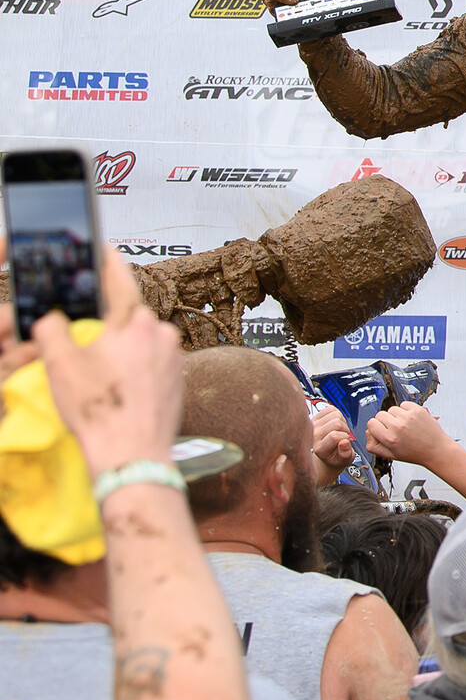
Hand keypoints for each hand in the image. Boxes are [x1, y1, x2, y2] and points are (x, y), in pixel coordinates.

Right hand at [31, 248, 182, 475]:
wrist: (132, 453)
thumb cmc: (101, 412)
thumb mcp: (59, 366)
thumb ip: (52, 330)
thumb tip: (52, 318)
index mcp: (133, 323)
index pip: (118, 280)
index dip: (107, 261)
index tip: (104, 247)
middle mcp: (160, 333)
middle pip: (128, 316)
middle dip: (108, 327)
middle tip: (88, 350)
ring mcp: (174, 355)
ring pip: (141, 341)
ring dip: (123, 352)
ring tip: (103, 380)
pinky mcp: (179, 377)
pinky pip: (153, 362)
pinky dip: (137, 369)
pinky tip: (121, 389)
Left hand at [308, 403, 353, 486]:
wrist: (326, 453)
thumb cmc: (335, 457)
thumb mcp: (344, 460)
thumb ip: (346, 453)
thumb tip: (344, 442)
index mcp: (319, 448)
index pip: (335, 436)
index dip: (345, 438)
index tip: (344, 443)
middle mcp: (313, 436)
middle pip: (337, 423)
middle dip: (345, 429)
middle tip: (343, 436)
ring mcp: (313, 425)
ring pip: (336, 414)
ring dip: (342, 422)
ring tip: (339, 430)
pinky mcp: (316, 416)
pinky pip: (332, 409)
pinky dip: (338, 415)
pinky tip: (335, 424)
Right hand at [363, 401, 453, 467]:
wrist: (436, 449)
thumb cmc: (415, 453)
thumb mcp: (390, 455)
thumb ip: (373, 446)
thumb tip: (368, 432)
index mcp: (389, 439)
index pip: (371, 423)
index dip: (375, 427)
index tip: (381, 430)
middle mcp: (398, 426)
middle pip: (380, 414)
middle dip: (384, 421)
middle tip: (394, 429)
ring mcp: (408, 417)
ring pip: (392, 409)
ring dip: (395, 415)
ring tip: (404, 425)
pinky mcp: (418, 410)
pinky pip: (404, 404)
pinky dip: (405, 410)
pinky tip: (410, 419)